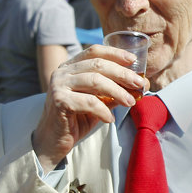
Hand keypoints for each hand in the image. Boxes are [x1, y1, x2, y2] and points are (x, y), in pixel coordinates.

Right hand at [30, 44, 149, 171]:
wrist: (52, 141)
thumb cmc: (75, 120)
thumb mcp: (97, 102)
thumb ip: (112, 92)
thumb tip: (139, 85)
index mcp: (70, 66)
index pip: (94, 51)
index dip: (115, 53)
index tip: (133, 60)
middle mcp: (62, 72)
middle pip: (98, 64)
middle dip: (122, 73)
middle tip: (139, 84)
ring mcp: (58, 85)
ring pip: (95, 81)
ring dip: (117, 91)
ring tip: (130, 102)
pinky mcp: (59, 101)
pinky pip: (88, 102)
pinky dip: (103, 110)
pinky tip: (110, 119)